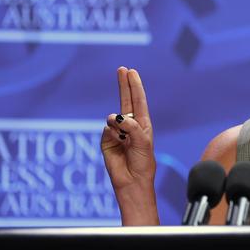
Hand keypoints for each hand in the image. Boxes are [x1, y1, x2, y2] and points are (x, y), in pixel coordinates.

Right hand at [101, 66, 158, 224]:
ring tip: (125, 141)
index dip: (134, 86)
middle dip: (124, 85)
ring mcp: (117, 132)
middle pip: (125, 100)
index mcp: (142, 124)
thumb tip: (113, 116)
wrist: (132, 181)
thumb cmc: (143, 162)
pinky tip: (117, 146)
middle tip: (122, 69)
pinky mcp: (106, 140)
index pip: (138, 100)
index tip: (131, 71)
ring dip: (119, 126)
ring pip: (114, 118)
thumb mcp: (142, 141)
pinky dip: (112, 135)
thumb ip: (130, 126)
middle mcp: (130, 126)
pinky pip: (106, 130)